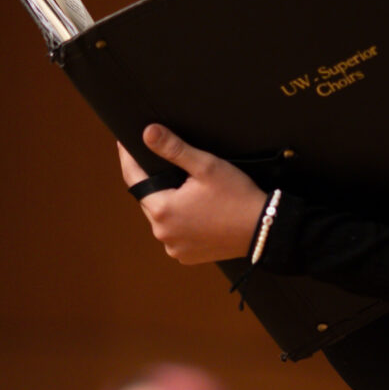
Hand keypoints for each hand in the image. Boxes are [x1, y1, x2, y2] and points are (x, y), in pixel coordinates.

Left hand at [117, 126, 266, 264]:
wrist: (264, 230)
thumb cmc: (237, 196)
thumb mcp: (206, 166)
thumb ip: (173, 149)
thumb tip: (147, 132)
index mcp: (163, 210)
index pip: (133, 179)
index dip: (128, 159)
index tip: (124, 143)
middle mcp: (162, 233)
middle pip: (149, 200)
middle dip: (154, 183)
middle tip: (166, 165)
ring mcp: (174, 248)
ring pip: (161, 218)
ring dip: (167, 204)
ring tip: (184, 189)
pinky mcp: (186, 256)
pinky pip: (174, 234)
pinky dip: (179, 222)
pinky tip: (195, 212)